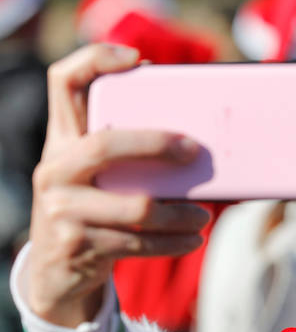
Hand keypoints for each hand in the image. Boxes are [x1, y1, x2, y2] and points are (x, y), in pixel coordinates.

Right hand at [26, 44, 209, 326]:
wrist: (56, 274)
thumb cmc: (97, 209)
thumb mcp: (99, 175)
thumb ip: (128, 153)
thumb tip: (204, 141)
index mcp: (62, 139)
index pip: (63, 82)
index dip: (94, 60)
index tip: (136, 58)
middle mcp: (54, 168)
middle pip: (105, 144)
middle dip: (156, 144)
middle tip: (194, 151)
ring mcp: (60, 208)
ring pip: (135, 205)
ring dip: (179, 213)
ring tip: (204, 215)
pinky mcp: (75, 245)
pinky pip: (138, 241)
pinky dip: (173, 241)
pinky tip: (193, 239)